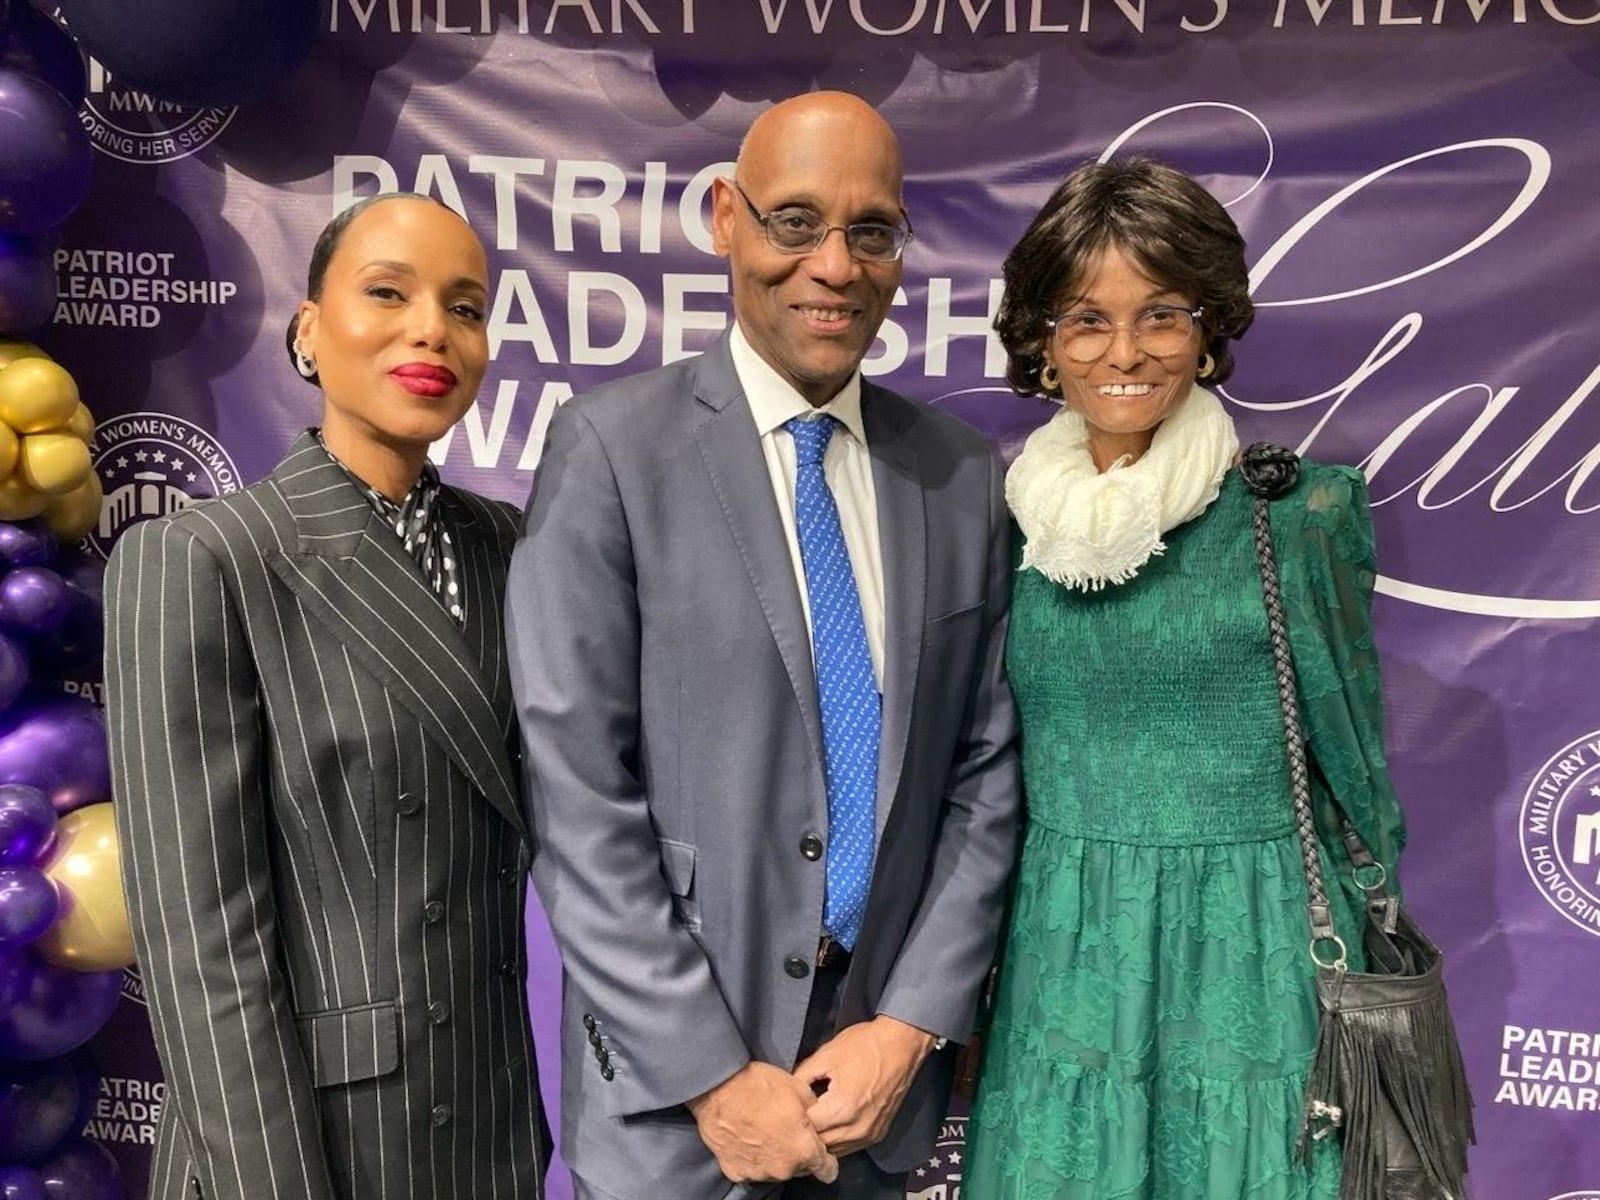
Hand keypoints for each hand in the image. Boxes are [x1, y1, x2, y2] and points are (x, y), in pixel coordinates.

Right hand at [686, 1061, 838, 1183]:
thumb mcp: (799, 1089)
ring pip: (775, 1169)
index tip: (821, 1153)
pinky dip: (751, 1158)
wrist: (718, 1087)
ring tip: (762, 1129)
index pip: (827, 1171)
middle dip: (797, 1153)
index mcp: (803, 1150)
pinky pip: (751, 1168)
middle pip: (799, 1168)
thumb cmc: (759, 1085)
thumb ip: (814, 1112)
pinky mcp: (735, 1171)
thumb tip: (817, 1118)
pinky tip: (746, 1137)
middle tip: (785, 1128)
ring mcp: (757, 1173)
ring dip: (773, 1155)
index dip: (827, 1161)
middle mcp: (782, 1168)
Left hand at [793, 1015, 936, 1154]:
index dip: (794, 1116)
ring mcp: (869, 1134)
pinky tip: (829, 1124)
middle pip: (820, 1144)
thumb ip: (801, 1077)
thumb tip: (788, 1092)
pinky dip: (837, 1139)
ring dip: (821, 1139)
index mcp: (842, 1109)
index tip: (787, 1106)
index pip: (807, 1127)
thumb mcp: (826, 1055)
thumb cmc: (865, 1045)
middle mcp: (857, 1129)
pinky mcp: (878, 1134)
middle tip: (794, 1115)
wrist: (902, 1044)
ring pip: (834, 1150)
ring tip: (811, 1120)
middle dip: (806, 1131)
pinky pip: (850, 1147)